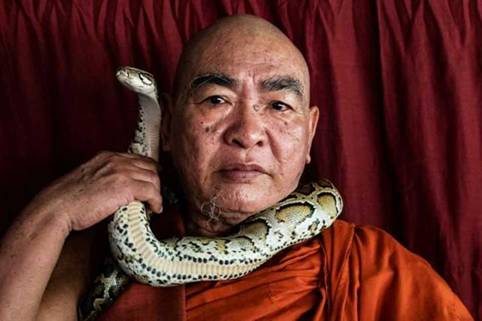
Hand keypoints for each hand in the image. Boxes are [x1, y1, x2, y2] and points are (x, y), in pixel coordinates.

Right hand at [26, 151, 161, 231]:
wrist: (57, 207)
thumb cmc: (69, 199)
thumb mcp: (89, 177)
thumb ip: (106, 176)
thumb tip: (120, 189)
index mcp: (108, 156)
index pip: (139, 159)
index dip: (149, 172)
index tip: (152, 184)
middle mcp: (117, 160)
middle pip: (150, 168)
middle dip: (155, 183)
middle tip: (154, 197)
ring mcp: (122, 172)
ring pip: (154, 179)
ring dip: (157, 194)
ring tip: (153, 205)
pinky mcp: (125, 187)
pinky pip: (152, 192)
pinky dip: (156, 202)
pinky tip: (154, 210)